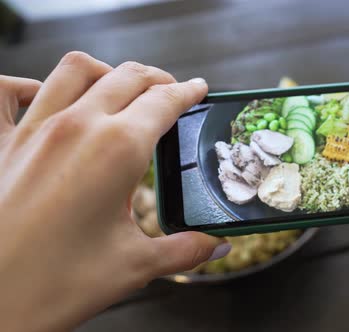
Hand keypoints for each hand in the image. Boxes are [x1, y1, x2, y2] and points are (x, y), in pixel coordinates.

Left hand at [0, 52, 229, 331]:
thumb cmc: (54, 285)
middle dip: (157, 78)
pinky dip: (27, 84)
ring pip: (77, 70)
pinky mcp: (0, 144)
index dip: (187, 92)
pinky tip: (42, 96)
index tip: (197, 88)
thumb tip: (216, 247)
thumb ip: (184, 250)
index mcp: (118, 150)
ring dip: (107, 72)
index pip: (164, 102)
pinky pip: (5, 92)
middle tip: (172, 91)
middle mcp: (77, 127)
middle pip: (128, 77)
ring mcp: (33, 130)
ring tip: (120, 87)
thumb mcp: (134, 266)